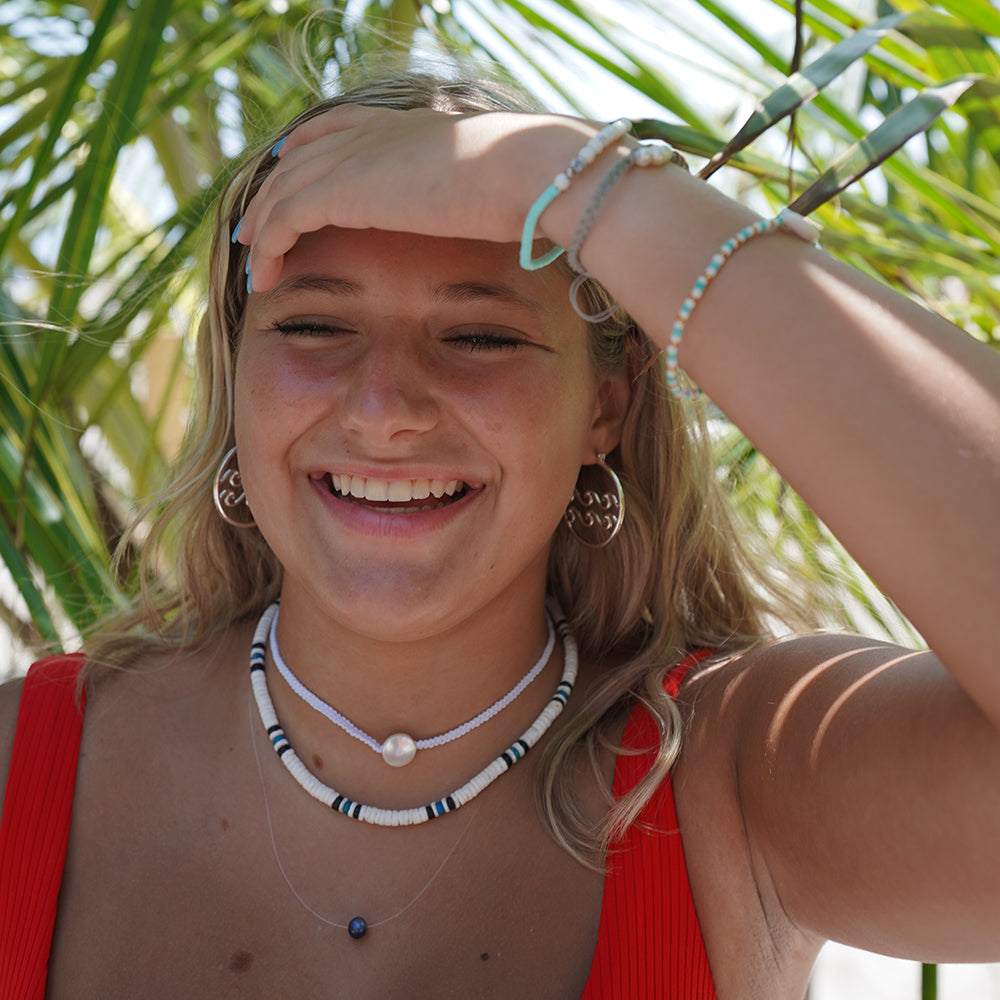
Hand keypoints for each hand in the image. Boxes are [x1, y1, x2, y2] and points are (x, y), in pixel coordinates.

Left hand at [235, 104, 597, 291]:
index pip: (338, 130)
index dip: (310, 151)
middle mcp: (373, 135)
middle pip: (300, 159)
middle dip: (274, 191)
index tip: (293, 172)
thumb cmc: (531, 187)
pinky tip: (264, 276)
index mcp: (406, 128)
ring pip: (284, 190)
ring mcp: (355, 158)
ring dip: (263, 225)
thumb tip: (496, 215)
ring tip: (252, 258)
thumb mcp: (497, 183)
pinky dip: (268, 247)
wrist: (527, 174)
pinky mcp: (343, 190)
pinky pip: (284, 219)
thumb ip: (476, 193)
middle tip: (256, 226)